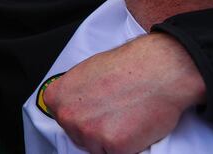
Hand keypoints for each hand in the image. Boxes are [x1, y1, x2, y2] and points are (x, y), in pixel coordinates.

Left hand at [43, 33, 204, 153]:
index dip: (83, 116)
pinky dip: (128, 145)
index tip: (95, 110)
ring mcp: (89, 133)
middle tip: (114, 111)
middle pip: (78, 136)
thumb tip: (73, 105)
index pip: (63, 120)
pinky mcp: (113, 146)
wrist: (156, 70)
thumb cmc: (125, 67)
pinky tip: (134, 124)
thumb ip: (73, 95)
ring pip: (97, 147)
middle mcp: (68, 116)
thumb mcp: (84, 74)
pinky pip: (117, 153)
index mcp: (57, 98)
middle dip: (95, 128)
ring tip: (125, 115)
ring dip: (111, 138)